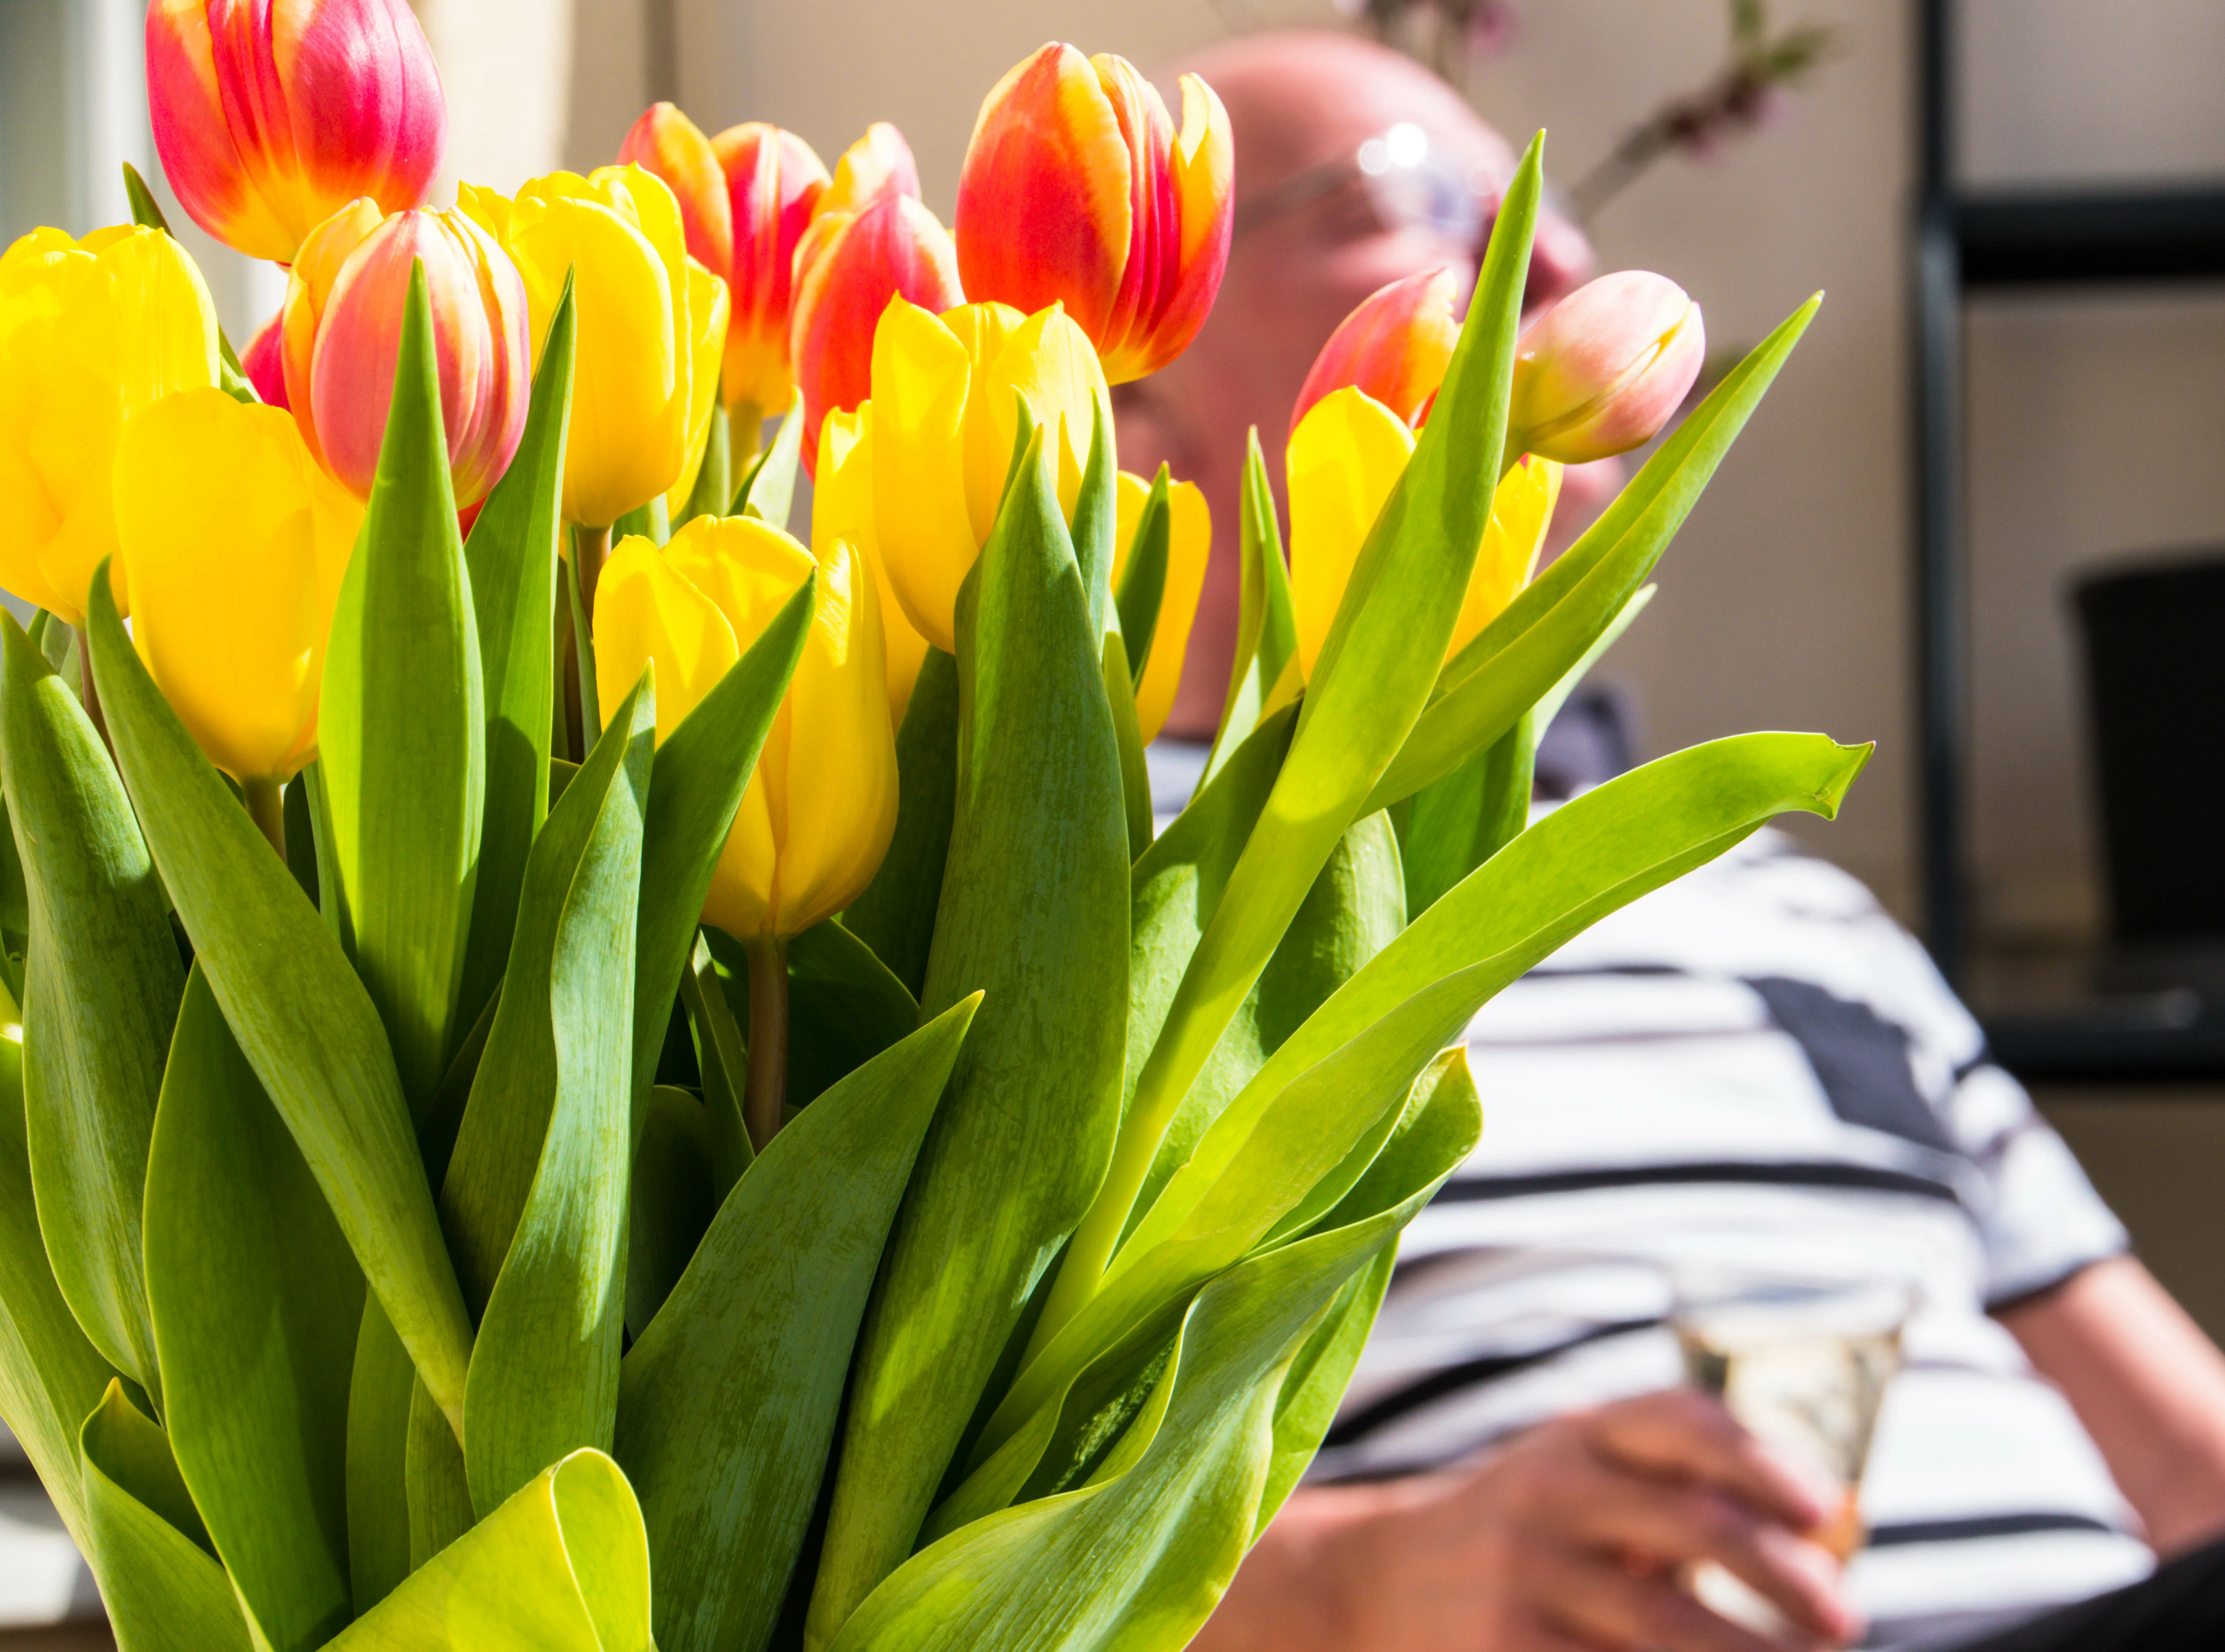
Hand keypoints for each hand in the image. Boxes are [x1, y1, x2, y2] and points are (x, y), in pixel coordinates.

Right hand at [1194, 1388, 1861, 1651]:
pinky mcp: (1504, 1645)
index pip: (1681, 1424)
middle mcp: (1550, 1488)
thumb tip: (1821, 1538)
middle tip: (1843, 1620)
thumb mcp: (1582, 1475)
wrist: (1384, 1579)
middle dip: (1787, 1579)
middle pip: (1696, 1528)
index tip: (1824, 1511)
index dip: (1762, 1461)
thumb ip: (1676, 1487)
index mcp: (1581, 1436)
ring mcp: (1523, 1570)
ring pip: (1667, 1625)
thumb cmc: (1529, 1531)